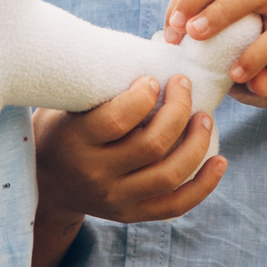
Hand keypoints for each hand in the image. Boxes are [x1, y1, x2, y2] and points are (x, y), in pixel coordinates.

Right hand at [34, 75, 224, 224]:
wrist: (46, 184)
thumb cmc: (64, 129)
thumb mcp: (67, 106)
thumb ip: (101, 89)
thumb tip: (153, 52)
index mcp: (76, 141)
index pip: (118, 120)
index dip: (143, 96)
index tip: (153, 79)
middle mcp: (96, 173)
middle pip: (152, 145)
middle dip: (178, 111)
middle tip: (184, 86)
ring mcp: (116, 199)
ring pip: (169, 175)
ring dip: (196, 143)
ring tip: (204, 118)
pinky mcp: (132, 214)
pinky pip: (175, 205)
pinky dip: (203, 185)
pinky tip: (220, 160)